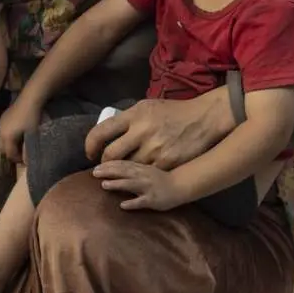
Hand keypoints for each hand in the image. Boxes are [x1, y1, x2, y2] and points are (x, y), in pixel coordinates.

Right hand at [0, 99, 42, 164]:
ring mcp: (1, 123)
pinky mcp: (3, 117)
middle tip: (21, 154)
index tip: (25, 161)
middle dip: (11, 152)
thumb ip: (28, 150)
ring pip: (3, 139)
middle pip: (3, 148)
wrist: (29, 99)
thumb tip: (27, 162)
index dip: (17, 159)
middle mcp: (0, 132)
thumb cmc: (32, 118)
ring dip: (10, 144)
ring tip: (20, 143)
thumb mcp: (32, 135)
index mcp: (6, 137)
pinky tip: (18, 133)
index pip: (9, 154)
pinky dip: (9, 136)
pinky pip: (4, 131)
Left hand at [85, 91, 232, 168]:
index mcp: (134, 115)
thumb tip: (108, 132)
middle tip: (103, 168)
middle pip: (111, 155)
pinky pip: (145, 176)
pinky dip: (138, 180)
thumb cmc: (173, 112)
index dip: (90, 146)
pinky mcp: (167, 162)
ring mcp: (154, 148)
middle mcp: (142, 131)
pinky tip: (133, 185)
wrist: (204, 118)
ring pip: (127, 168)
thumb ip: (128, 119)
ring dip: (121, 174)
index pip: (101, 132)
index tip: (90, 154)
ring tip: (117, 177)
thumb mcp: (148, 107)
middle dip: (104, 165)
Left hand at [92, 158, 185, 211]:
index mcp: (141, 168)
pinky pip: (142, 201)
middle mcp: (143, 175)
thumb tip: (112, 168)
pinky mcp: (153, 199)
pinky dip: (132, 203)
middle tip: (94, 173)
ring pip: (131, 184)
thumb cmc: (161, 178)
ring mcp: (148, 187)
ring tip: (104, 185)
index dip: (108, 164)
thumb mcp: (146, 169)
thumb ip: (132, 168)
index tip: (96, 166)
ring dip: (117, 184)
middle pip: (124, 172)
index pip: (122, 164)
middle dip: (108, 172)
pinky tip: (122, 205)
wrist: (181, 185)